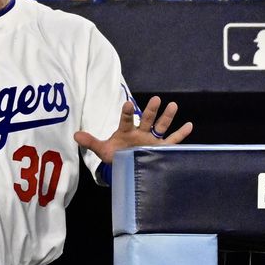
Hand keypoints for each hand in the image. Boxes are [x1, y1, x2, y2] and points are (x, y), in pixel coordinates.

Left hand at [73, 95, 192, 165]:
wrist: (127, 166)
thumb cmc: (117, 155)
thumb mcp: (104, 150)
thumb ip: (91, 142)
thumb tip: (74, 136)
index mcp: (126, 131)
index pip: (125, 120)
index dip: (126, 112)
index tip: (127, 104)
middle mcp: (141, 132)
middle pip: (146, 119)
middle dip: (150, 110)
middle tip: (156, 98)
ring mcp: (152, 140)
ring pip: (160, 126)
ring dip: (166, 117)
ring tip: (173, 105)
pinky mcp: (161, 148)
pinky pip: (173, 140)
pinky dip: (181, 134)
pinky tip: (189, 125)